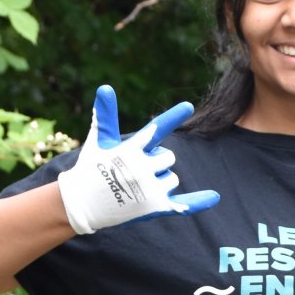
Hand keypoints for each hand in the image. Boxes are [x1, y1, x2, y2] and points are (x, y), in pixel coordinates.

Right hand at [57, 85, 220, 234]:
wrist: (80, 204)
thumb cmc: (91, 167)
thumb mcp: (99, 141)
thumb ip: (106, 115)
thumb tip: (105, 87)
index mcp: (130, 150)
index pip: (155, 129)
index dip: (173, 116)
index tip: (188, 106)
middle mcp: (142, 168)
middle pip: (169, 157)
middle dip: (157, 161)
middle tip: (134, 169)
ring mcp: (149, 189)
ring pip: (172, 178)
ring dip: (160, 181)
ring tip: (136, 187)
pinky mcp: (154, 207)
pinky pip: (182, 204)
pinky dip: (198, 201)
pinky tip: (214, 196)